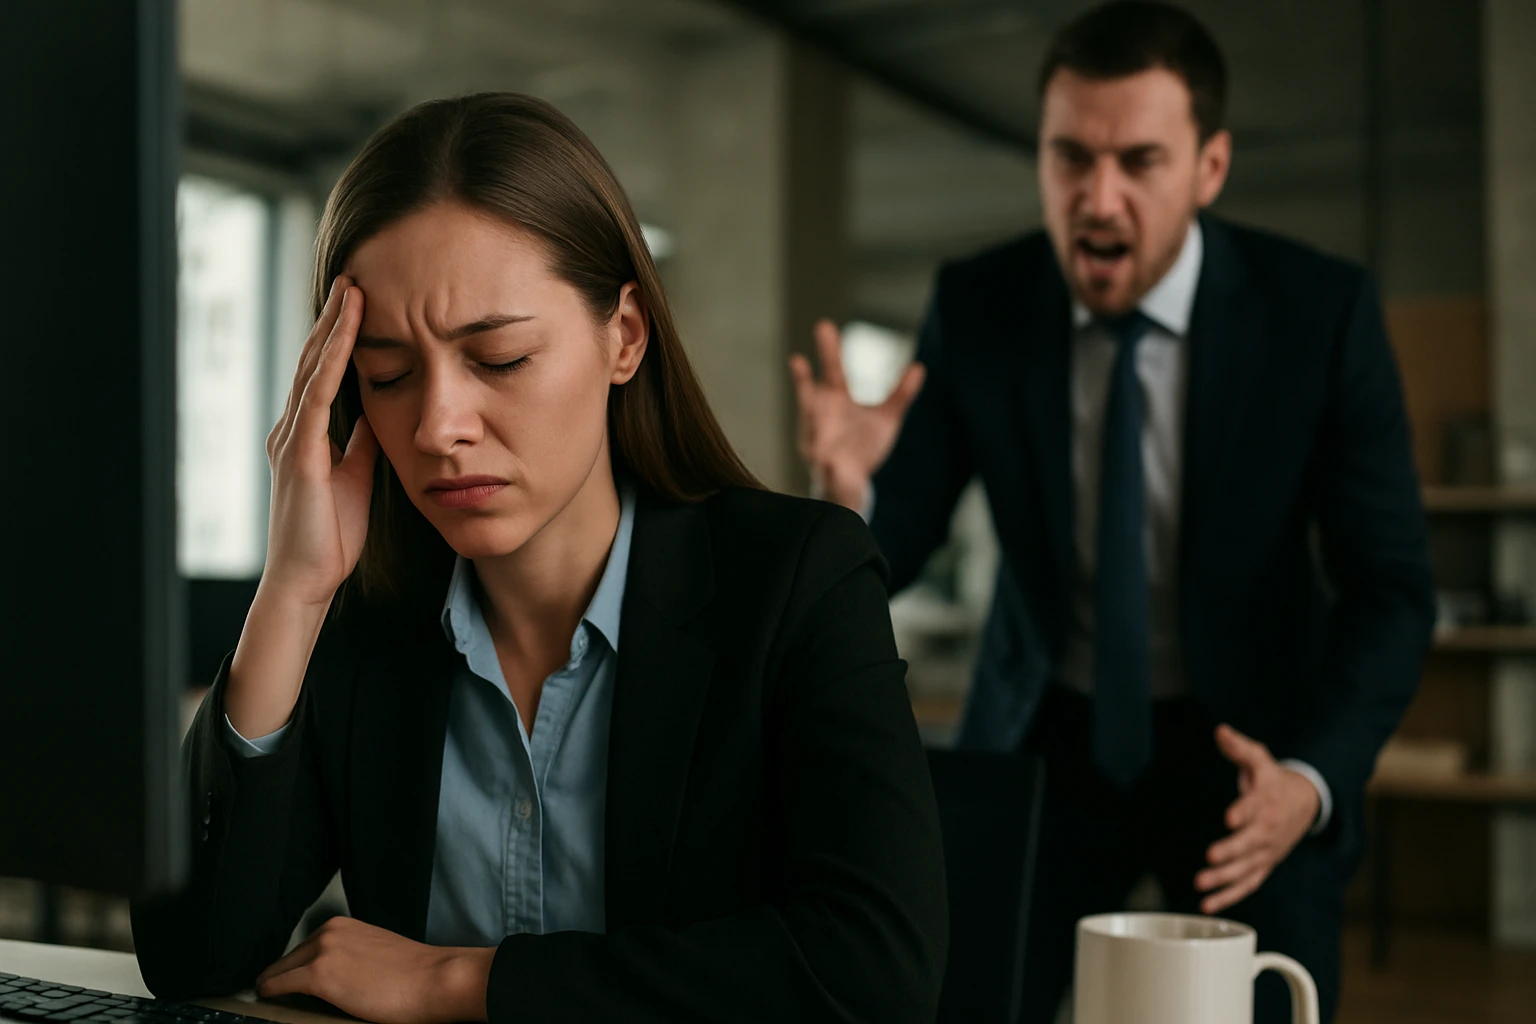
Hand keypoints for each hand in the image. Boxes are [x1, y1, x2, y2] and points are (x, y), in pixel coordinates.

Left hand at [256, 916, 492, 1023]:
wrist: (432, 979)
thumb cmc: (413, 972)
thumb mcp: (375, 951)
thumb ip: (350, 954)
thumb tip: (336, 973)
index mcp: (343, 925)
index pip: (305, 947)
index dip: (294, 966)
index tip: (287, 979)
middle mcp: (329, 932)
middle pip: (290, 958)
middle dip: (282, 975)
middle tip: (277, 991)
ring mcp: (323, 951)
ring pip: (280, 970)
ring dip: (276, 983)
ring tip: (272, 995)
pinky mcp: (318, 975)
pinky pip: (278, 985)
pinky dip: (269, 992)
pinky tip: (266, 997)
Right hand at [263, 276, 377, 607]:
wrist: (308, 579)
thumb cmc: (331, 536)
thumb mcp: (357, 476)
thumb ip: (362, 443)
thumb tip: (382, 411)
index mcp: (305, 435)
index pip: (321, 374)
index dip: (339, 338)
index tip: (359, 301)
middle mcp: (291, 429)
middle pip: (312, 360)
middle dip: (334, 318)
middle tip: (353, 276)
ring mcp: (291, 438)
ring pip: (312, 369)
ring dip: (333, 328)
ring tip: (351, 289)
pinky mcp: (299, 453)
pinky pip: (316, 396)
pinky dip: (331, 361)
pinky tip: (346, 334)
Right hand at [788, 319, 924, 511]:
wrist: (852, 481)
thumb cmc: (863, 445)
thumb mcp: (887, 418)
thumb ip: (901, 394)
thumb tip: (920, 367)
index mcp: (836, 399)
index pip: (833, 370)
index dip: (829, 350)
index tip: (824, 326)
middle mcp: (821, 416)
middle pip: (812, 393)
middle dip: (804, 378)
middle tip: (797, 359)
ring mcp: (817, 442)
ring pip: (810, 428)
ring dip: (809, 421)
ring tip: (809, 404)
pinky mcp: (823, 469)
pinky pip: (827, 467)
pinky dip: (829, 465)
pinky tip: (831, 462)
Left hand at [1196, 724, 1319, 914]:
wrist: (1305, 802)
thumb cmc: (1273, 780)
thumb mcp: (1259, 759)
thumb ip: (1239, 747)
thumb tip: (1221, 732)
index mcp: (1268, 801)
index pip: (1256, 807)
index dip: (1244, 811)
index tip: (1230, 817)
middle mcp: (1269, 829)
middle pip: (1252, 842)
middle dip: (1232, 851)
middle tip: (1211, 857)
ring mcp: (1268, 851)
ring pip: (1248, 868)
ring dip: (1225, 879)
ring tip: (1201, 885)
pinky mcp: (1264, 864)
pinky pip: (1248, 884)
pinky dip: (1230, 896)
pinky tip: (1208, 904)